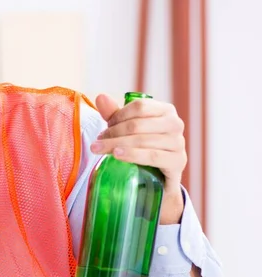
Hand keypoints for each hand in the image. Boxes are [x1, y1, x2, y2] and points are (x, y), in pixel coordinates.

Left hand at [91, 94, 186, 223]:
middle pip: (137, 124)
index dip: (118, 116)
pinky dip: (132, 155)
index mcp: (165, 111)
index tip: (104, 129)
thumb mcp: (127, 131)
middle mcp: (175, 124)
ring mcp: (178, 143)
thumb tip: (100, 96)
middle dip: (113, 133)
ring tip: (100, 149)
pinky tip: (117, 155)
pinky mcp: (177, 162)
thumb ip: (114, 115)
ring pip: (142, 140)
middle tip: (97, 143)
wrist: (158, 180)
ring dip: (116, 144)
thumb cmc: (142, 150)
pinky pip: (152, 156)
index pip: (139, 106)